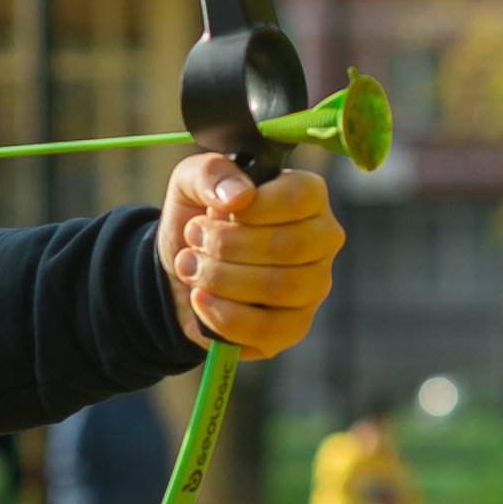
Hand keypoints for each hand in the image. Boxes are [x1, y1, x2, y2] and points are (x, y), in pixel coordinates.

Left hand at [156, 154, 343, 359]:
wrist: (180, 273)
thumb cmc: (198, 220)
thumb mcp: (189, 185)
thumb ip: (211, 174)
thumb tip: (239, 195)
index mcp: (307, 196)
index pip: (301, 197)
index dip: (254, 207)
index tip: (214, 212)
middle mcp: (322, 240)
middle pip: (289, 245)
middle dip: (227, 245)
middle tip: (193, 239)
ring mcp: (313, 286)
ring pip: (280, 287)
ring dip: (221, 278)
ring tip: (189, 266)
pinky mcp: (294, 326)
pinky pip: (268, 329)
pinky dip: (224, 315)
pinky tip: (199, 299)